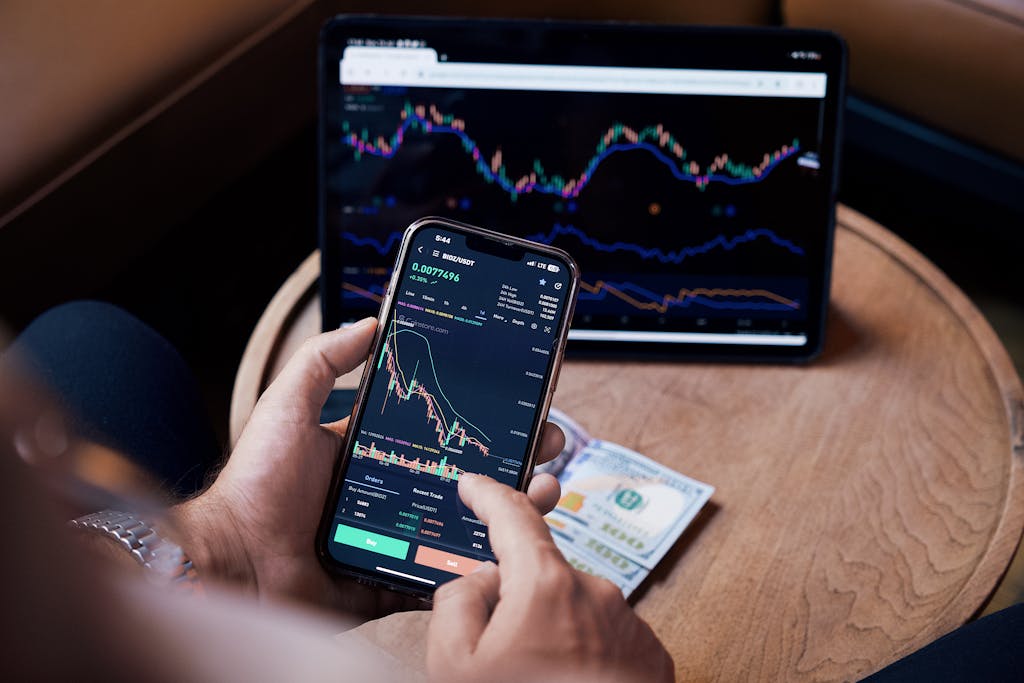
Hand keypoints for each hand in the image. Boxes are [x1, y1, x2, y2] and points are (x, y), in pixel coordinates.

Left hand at [176, 319, 565, 618]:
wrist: (232, 564)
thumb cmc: (254, 485)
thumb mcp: (288, 406)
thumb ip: (323, 360)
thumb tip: (369, 321)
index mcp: (373, 454)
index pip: (439, 431)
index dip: (481, 418)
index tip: (518, 403)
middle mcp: (391, 495)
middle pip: (466, 477)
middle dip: (514, 460)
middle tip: (549, 445)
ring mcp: (395, 541)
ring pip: (467, 526)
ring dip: (512, 510)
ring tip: (546, 490)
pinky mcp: (392, 582)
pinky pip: (443, 576)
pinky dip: (479, 565)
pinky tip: (512, 548)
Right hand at [427, 473, 674, 682]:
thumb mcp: (454, 665)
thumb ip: (456, 601)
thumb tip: (481, 580)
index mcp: (546, 585)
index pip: (512, 516)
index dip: (487, 495)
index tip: (476, 485)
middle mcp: (597, 594)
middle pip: (540, 575)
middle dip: (516, 601)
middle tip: (497, 653)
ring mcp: (630, 625)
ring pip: (573, 611)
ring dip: (553, 634)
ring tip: (536, 679)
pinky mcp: (652, 657)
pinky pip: (606, 638)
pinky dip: (584, 655)